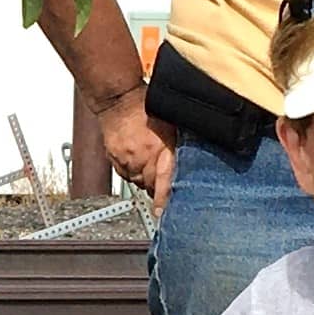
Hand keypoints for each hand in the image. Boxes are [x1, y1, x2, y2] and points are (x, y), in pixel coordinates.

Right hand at [98, 97, 177, 213]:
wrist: (118, 99)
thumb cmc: (146, 107)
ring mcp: (128, 162)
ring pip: (140, 181)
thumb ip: (181, 145)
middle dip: (160, 184)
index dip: (166, 201)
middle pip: (153, 186)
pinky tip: (137, 157)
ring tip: (149, 161)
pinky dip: (134, 170)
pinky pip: (128, 175)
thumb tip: (196, 160)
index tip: (165, 214)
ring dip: (147, 176)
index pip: (165, 184)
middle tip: (164, 175)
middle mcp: (143, 160)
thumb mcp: (172, 124)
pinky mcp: (116, 162)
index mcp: (161, 150)